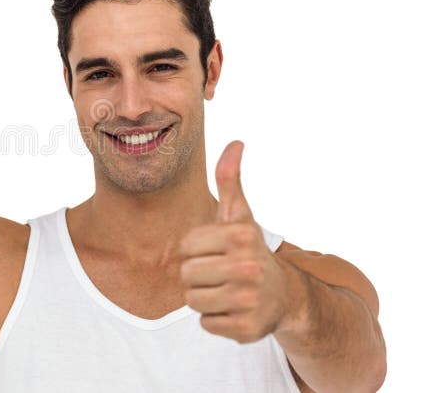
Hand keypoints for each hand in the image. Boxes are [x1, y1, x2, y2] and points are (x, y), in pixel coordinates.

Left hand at [179, 141, 290, 343]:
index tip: (217, 250)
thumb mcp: (240, 215)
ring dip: (205, 297)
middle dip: (199, 275)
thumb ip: (230, 180)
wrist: (284, 295)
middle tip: (221, 273)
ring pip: (193, 300)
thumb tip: (235, 142)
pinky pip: (206, 323)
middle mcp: (248, 267)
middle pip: (187, 275)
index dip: (197, 250)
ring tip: (226, 289)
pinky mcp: (246, 329)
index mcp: (240, 236)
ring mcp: (248, 300)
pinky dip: (216, 319)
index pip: (186, 247)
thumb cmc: (249, 249)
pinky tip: (234, 309)